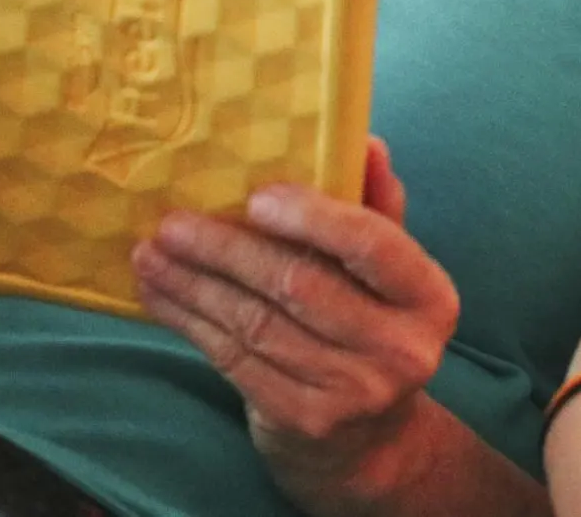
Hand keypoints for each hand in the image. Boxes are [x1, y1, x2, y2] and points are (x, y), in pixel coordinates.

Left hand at [133, 138, 460, 512]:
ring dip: (195, 284)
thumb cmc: (372, 324)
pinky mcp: (302, 420)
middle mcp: (401, 349)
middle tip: (174, 222)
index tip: (257, 197)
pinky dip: (190, 323)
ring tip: (151, 252)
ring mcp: (352, 392)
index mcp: (429, 296)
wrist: (367, 440)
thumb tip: (365, 140)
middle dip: (228, 250)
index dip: (313, 218)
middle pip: (299, 286)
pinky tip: (160, 295)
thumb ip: (376, 205)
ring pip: (257, 323)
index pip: (371, 245)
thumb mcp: (388, 269)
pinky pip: (234, 360)